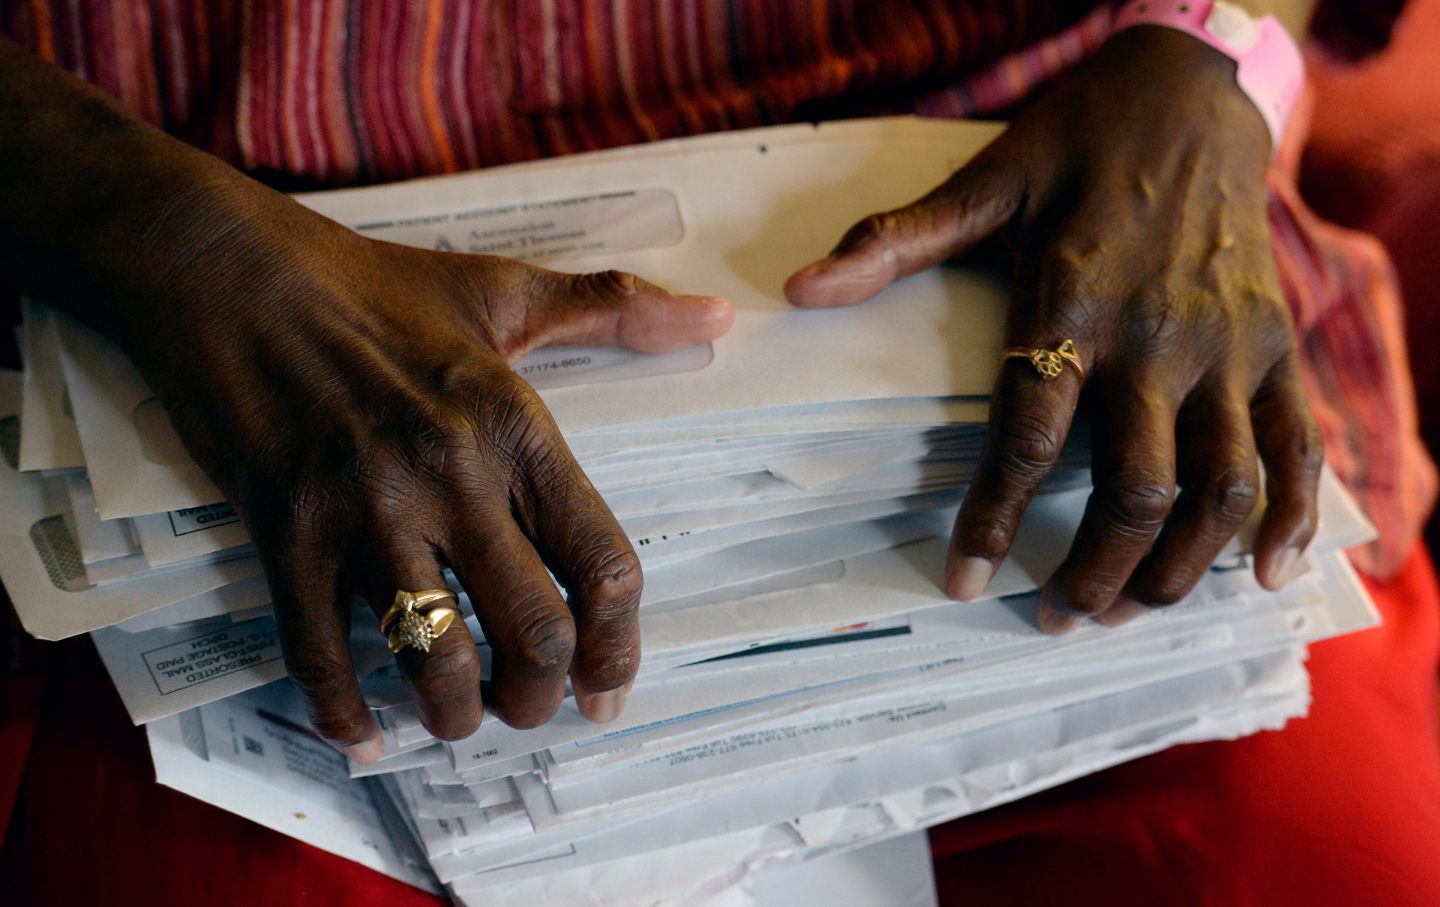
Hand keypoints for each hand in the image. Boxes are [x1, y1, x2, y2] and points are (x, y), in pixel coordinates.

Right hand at [122, 184, 731, 759]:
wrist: (229, 271)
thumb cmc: (374, 286)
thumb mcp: (505, 290)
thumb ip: (616, 309)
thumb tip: (715, 317)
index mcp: (515, 425)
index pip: (602, 564)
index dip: (619, 647)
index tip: (609, 689)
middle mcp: (450, 476)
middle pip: (534, 632)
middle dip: (542, 696)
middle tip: (531, 707)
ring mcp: (363, 510)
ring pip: (435, 659)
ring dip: (456, 713)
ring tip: (458, 716)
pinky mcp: (283, 532)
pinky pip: (319, 654)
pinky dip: (345, 714)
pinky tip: (364, 735)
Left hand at [784, 27, 1321, 630]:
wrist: (1193, 92)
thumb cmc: (1075, 143)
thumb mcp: (984, 183)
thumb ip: (895, 243)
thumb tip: (801, 288)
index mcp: (1068, 305)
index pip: (1025, 441)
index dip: (991, 524)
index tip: (962, 583)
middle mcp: (1155, 338)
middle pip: (1132, 490)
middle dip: (1094, 572)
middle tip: (1057, 616)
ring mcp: (1227, 348)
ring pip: (1219, 488)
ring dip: (1177, 567)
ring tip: (1128, 610)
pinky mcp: (1278, 346)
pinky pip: (1301, 447)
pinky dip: (1294, 519)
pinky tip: (1266, 576)